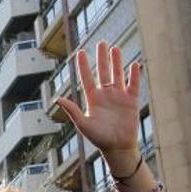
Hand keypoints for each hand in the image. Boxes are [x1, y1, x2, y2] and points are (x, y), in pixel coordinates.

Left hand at [56, 42, 140, 156]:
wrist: (117, 147)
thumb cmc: (98, 138)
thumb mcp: (83, 124)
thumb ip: (72, 110)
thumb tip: (57, 99)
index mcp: (92, 99)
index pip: (86, 78)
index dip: (83, 66)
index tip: (80, 52)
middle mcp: (105, 95)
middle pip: (103, 72)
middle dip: (101, 58)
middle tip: (101, 43)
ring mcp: (119, 97)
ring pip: (117, 75)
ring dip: (117, 62)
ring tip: (115, 48)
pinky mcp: (131, 101)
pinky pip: (133, 85)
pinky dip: (134, 76)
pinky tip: (134, 65)